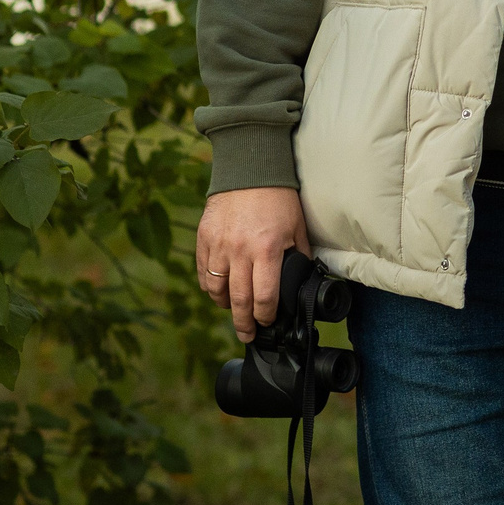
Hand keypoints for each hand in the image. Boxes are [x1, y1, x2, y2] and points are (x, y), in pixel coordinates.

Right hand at [196, 187, 309, 343]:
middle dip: (244, 323)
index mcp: (267, 249)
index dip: (266, 316)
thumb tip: (300, 280)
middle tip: (247, 335)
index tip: (268, 323)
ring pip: (216, 290)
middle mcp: (240, 251)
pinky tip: (219, 291)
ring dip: (225, 305)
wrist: (249, 169)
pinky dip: (210, 286)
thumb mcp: (297, 227)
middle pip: (238, 300)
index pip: (264, 297)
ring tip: (234, 310)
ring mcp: (219, 245)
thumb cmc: (278, 198)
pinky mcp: (204, 238)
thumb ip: (299, 256)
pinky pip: (203, 272)